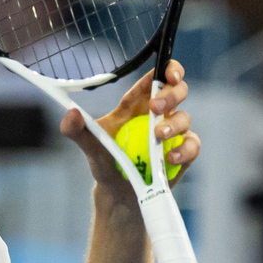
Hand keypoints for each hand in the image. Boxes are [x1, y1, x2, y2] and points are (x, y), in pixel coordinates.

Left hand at [60, 61, 201, 192]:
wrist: (119, 195)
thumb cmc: (106, 163)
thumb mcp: (91, 147)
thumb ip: (79, 132)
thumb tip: (70, 114)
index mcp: (136, 104)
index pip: (155, 78)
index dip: (168, 68)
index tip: (168, 72)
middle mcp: (157, 115)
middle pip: (177, 90)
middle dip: (171, 93)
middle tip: (155, 108)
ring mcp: (173, 133)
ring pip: (185, 117)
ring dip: (174, 124)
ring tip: (158, 137)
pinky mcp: (183, 152)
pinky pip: (193, 144)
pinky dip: (185, 149)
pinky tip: (170, 158)